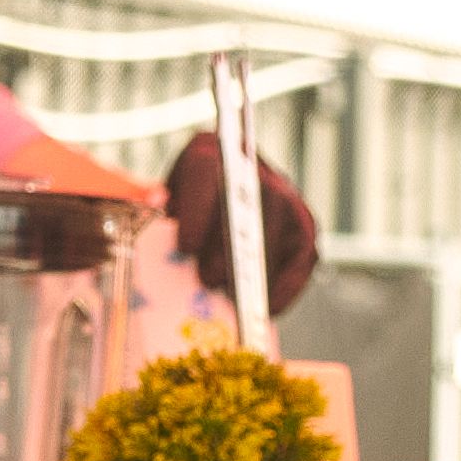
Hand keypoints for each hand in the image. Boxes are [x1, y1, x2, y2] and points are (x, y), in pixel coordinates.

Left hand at [164, 132, 320, 319]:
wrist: (219, 195)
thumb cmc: (182, 207)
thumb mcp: (162, 201)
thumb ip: (156, 207)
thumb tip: (155, 207)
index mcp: (210, 154)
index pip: (208, 171)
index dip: (199, 210)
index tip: (185, 246)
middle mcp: (253, 169)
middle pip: (250, 203)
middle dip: (228, 245)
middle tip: (207, 279)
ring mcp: (285, 196)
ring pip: (281, 228)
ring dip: (257, 268)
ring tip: (232, 297)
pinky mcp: (305, 226)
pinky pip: (304, 255)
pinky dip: (288, 284)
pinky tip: (269, 307)